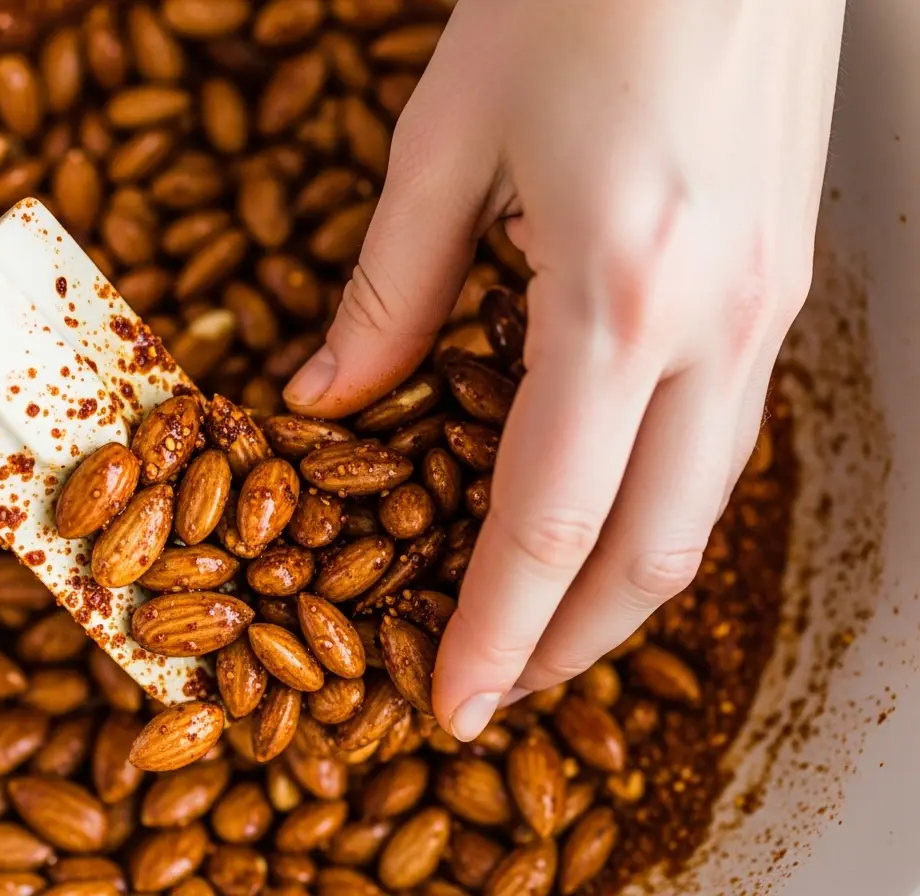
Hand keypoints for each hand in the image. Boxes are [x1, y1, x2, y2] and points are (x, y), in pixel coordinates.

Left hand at [284, 0, 844, 739]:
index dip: (495, 627)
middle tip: (497, 688)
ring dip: (620, 588)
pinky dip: (658, 504)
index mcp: (621, 294)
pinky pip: (722, 438)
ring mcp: (769, 310)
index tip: (452, 700)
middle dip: (570, 643)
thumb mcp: (445, 140)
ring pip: (704, 508)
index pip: (548, 520)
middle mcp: (718, 325)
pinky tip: (602, 512)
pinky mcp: (780, 286)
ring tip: (541, 625)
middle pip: (653, 550)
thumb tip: (326, 402)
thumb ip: (386, 294)